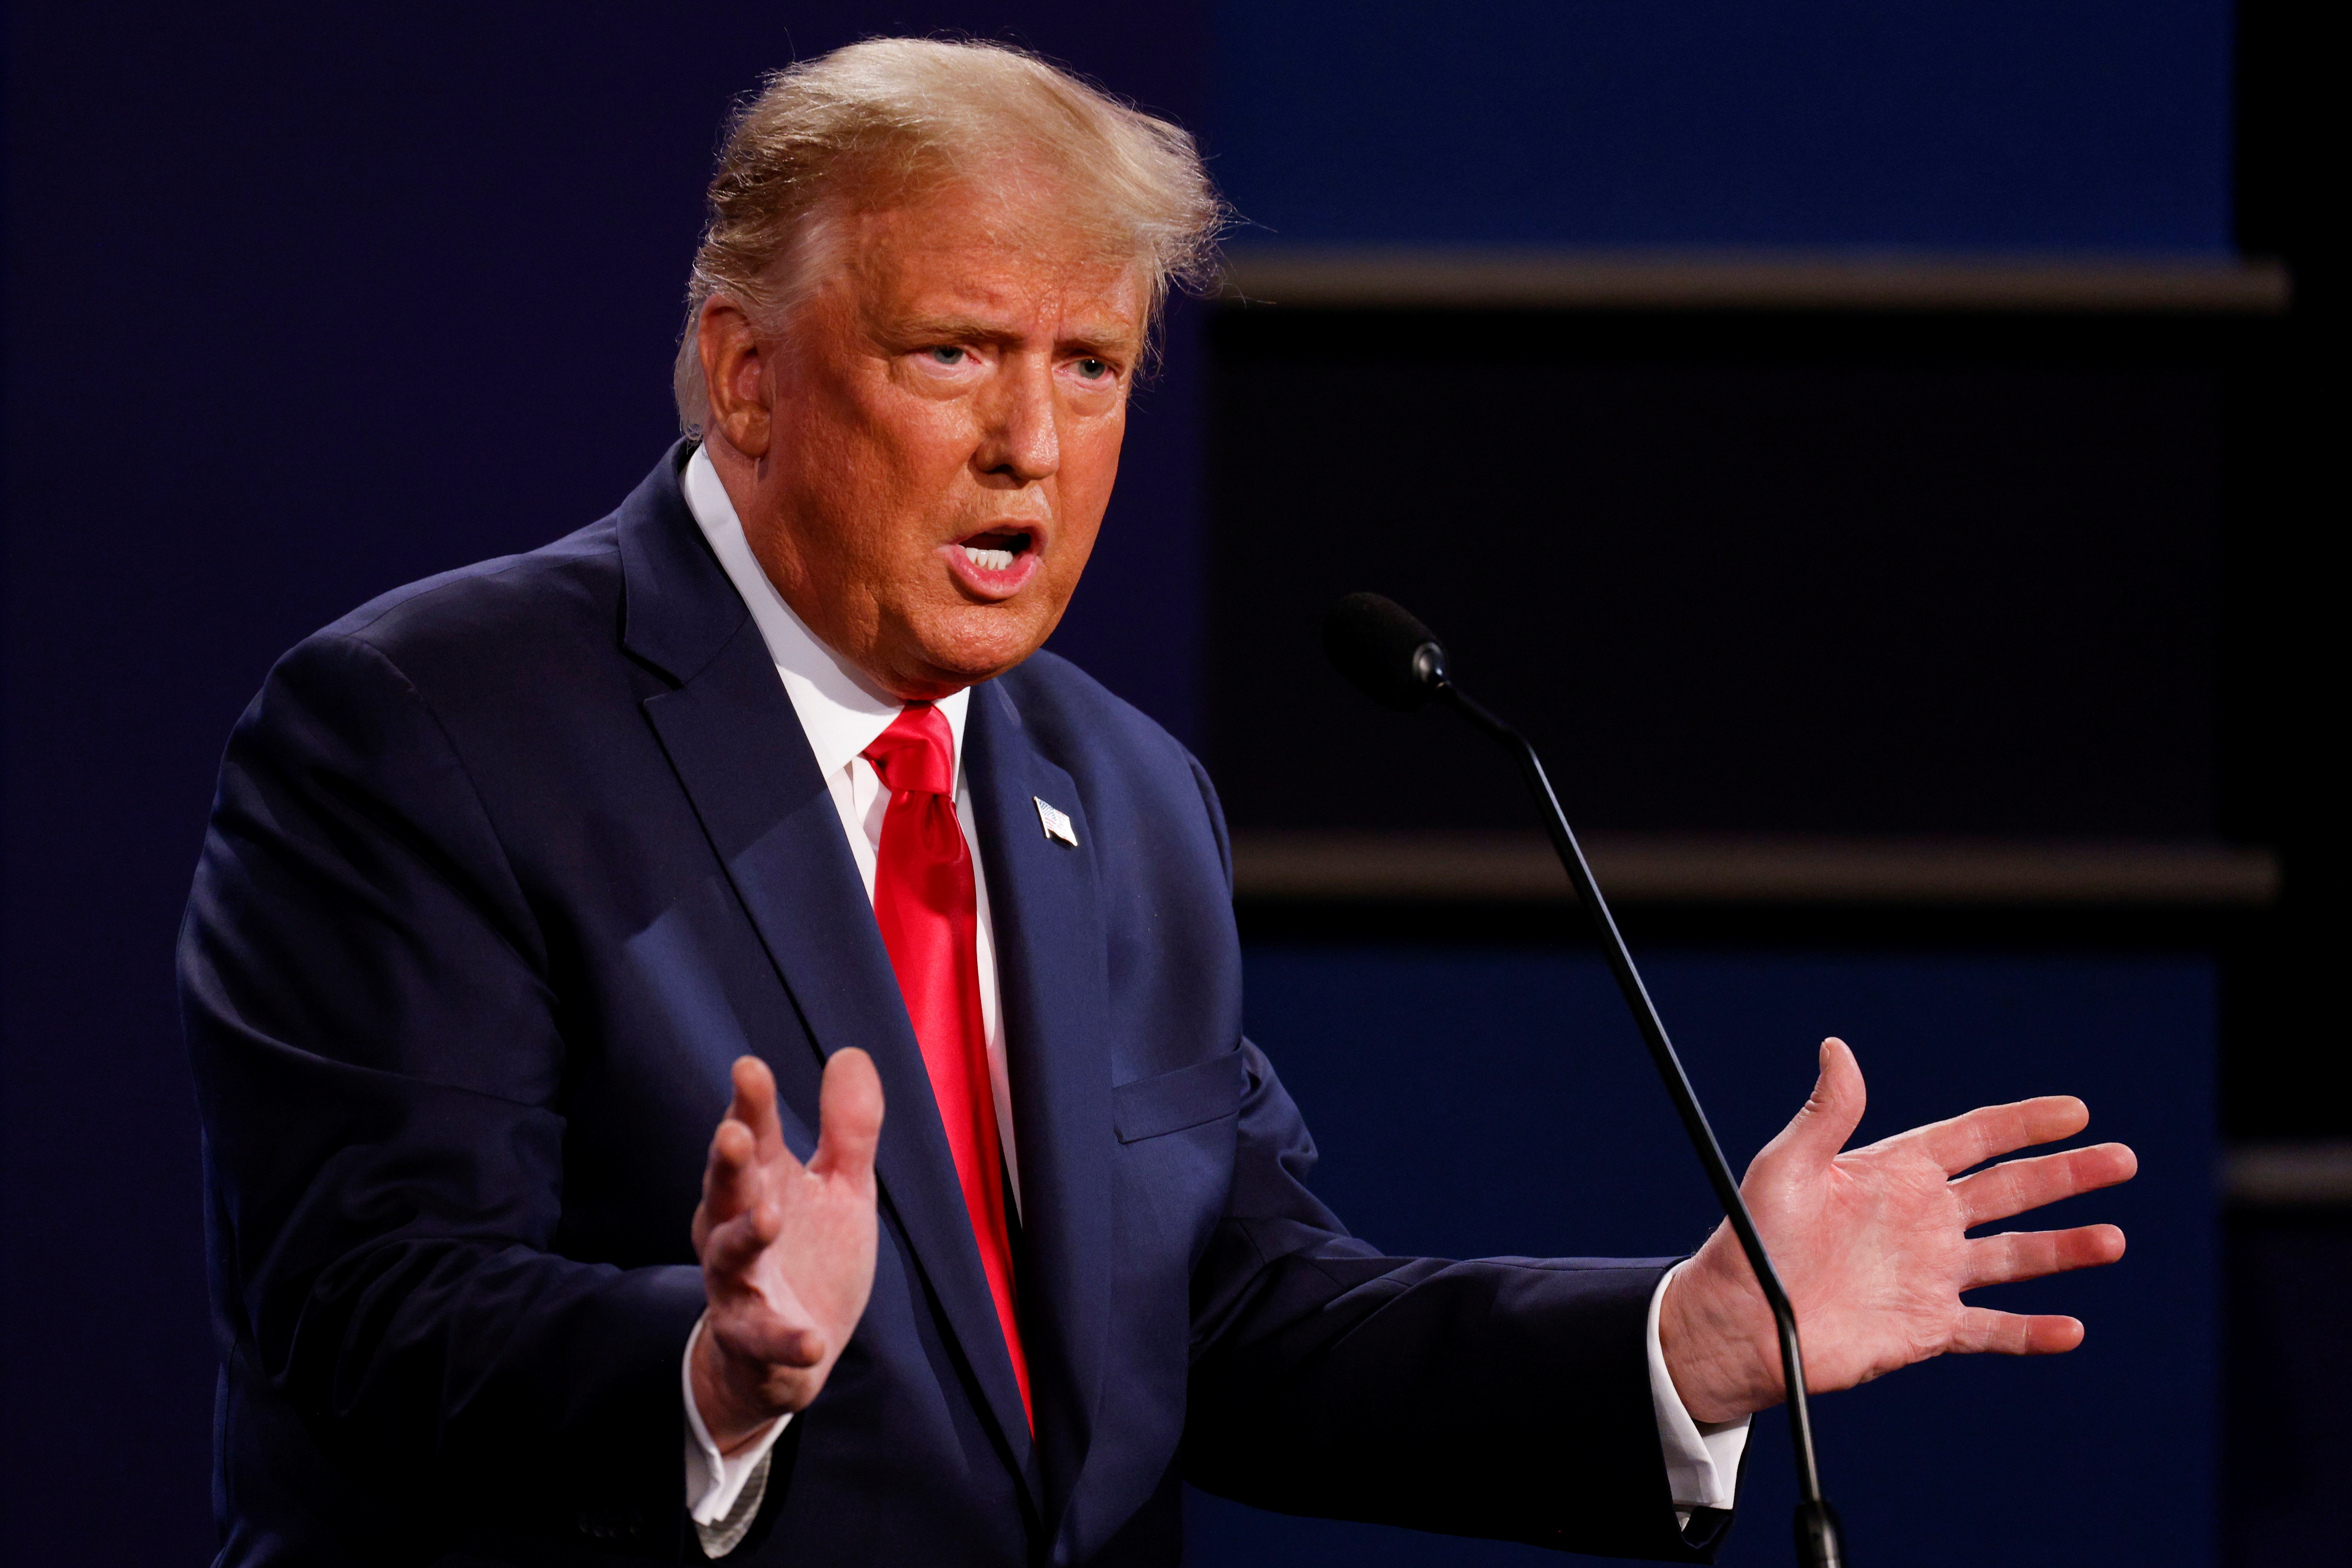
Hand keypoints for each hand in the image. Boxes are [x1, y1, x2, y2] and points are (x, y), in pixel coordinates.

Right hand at [690, 1051, 883, 1452]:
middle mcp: (735, 1230)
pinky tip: (812, 1340)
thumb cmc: (810, 1256)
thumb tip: (852, 1052)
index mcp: (762, 1185)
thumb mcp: (840, 1188)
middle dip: (728, 1162)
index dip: (750, 1104)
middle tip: (734, 1133)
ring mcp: (739, 1287)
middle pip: (725, 1190)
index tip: (749, 1067)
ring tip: (768, 1217)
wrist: (783, 1355)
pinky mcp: (753, 1340)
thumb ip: (848, 1130)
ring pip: (729, 1258)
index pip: (754, 1137)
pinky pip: (764, 1340)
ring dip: (745, 1236)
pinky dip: (786, 1340)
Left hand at [1658, 1037, 2135, 1424]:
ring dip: (2064, 1249)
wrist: (1739, 1320)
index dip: (2023, 1123)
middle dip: (2065, 1175)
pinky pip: (1992, 1329)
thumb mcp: (1788, 1166)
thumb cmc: (1753, 1238)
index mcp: (1895, 1174)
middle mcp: (1922, 1220)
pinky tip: (2070, 1328)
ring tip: (2112, 1239)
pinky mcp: (1927, 1328)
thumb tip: (1837, 1048)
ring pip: (2014, 1258)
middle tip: (2121, 1159)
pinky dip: (2031, 1332)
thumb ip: (1826, 1113)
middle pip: (2009, 1190)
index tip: (2074, 1111)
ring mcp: (1930, 1275)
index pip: (1973, 1138)